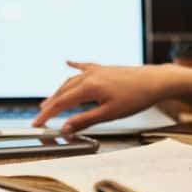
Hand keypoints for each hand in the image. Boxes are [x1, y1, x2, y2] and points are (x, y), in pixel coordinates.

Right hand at [33, 61, 172, 133]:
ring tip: (50, 101)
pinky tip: (68, 62)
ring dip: (59, 91)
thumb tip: (65, 128)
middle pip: (63, 91)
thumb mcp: (110, 114)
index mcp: (89, 87)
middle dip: (50, 105)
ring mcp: (97, 70)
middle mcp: (89, 76)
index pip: (61, 103)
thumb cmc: (136, 98)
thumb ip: (85, 120)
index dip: (47, 115)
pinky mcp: (104, 69)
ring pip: (71, 81)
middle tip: (39, 117)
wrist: (155, 81)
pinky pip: (84, 67)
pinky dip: (74, 67)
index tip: (36, 124)